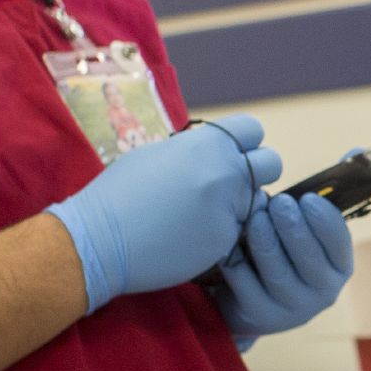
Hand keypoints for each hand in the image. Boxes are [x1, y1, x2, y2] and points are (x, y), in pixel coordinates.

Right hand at [47, 116, 282, 313]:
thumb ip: (196, 150)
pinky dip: (222, 236)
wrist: (99, 239)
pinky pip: (238, 233)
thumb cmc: (120, 194)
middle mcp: (225, 172)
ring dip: (241, 208)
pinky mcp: (226, 241)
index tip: (232, 155)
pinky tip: (189, 238)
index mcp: (207, 143)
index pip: (253, 129)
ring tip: (201, 216)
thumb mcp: (158, 154)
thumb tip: (216, 149)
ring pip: (258, 204)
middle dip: (257, 173)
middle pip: (272, 163)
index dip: (245, 142)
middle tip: (231, 187)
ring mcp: (230, 208)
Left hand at [210, 189, 355, 348]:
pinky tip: (230, 244)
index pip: (339, 243)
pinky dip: (237, 261)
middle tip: (277, 203)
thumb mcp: (306, 228)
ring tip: (254, 218)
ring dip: (265, 241)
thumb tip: (352, 152)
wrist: (253, 299)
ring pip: (278, 273)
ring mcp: (293, 309)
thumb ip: (324, 196)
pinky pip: (247, 285)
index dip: (324, 219)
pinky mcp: (262, 317)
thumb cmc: (284, 250)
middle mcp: (324, 292)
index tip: (306, 198)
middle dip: (292, 226)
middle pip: (309, 258)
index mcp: (339, 266)